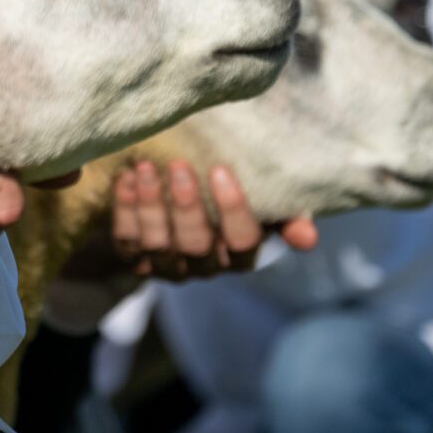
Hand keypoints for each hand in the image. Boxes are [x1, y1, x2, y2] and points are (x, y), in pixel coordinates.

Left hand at [111, 162, 316, 280]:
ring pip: (158, 245)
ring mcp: (167, 266)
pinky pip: (127, 241)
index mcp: (239, 255)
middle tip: (178, 165)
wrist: (173, 204)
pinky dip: (124, 209)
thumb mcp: (259, 204)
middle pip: (196, 246)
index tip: (220, 170)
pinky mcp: (134, 259)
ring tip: (145, 168)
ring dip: (151, 206)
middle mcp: (204, 267)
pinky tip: (125, 178)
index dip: (232, 211)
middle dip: (186, 206)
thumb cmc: (223, 197)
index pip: (243, 244)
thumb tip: (308, 238)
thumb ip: (283, 215)